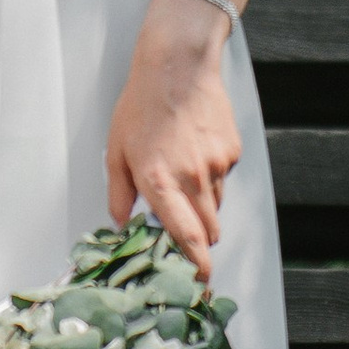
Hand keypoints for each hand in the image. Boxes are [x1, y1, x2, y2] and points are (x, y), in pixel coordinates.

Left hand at [104, 0, 241, 272]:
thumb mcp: (116, 150)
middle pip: (209, 231)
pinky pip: (224, 177)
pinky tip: (194, 150)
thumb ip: (119, 193)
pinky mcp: (232, 151)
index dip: (195, 266)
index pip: (185, 238)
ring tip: (182, 174)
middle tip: (183, 229)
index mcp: (160, 183)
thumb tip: (121, 223)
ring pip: (216, 205)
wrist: (178, 65)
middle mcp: (192, 179)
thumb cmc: (142, 104)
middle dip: (198, 239)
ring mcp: (217, 165)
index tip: (199, 283)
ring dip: (203, 205)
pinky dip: (211, 175)